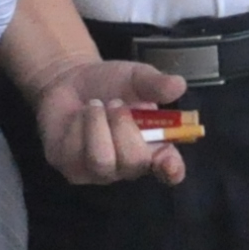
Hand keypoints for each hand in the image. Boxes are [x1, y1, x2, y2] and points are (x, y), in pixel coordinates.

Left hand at [30, 58, 194, 185]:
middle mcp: (128, 166)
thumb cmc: (110, 83)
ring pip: (102, 161)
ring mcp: (98, 172)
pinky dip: (77, 127)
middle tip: (115, 103)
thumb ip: (156, 84)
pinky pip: (75, 155)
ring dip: (98, 125)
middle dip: (123, 127)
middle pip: (133, 164)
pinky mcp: (71, 169)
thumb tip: (178, 85)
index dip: (172, 169)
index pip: (169, 170)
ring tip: (95, 105)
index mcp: (153, 147)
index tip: (168, 162)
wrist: (70, 80)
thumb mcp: (135, 78)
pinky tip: (77, 117)